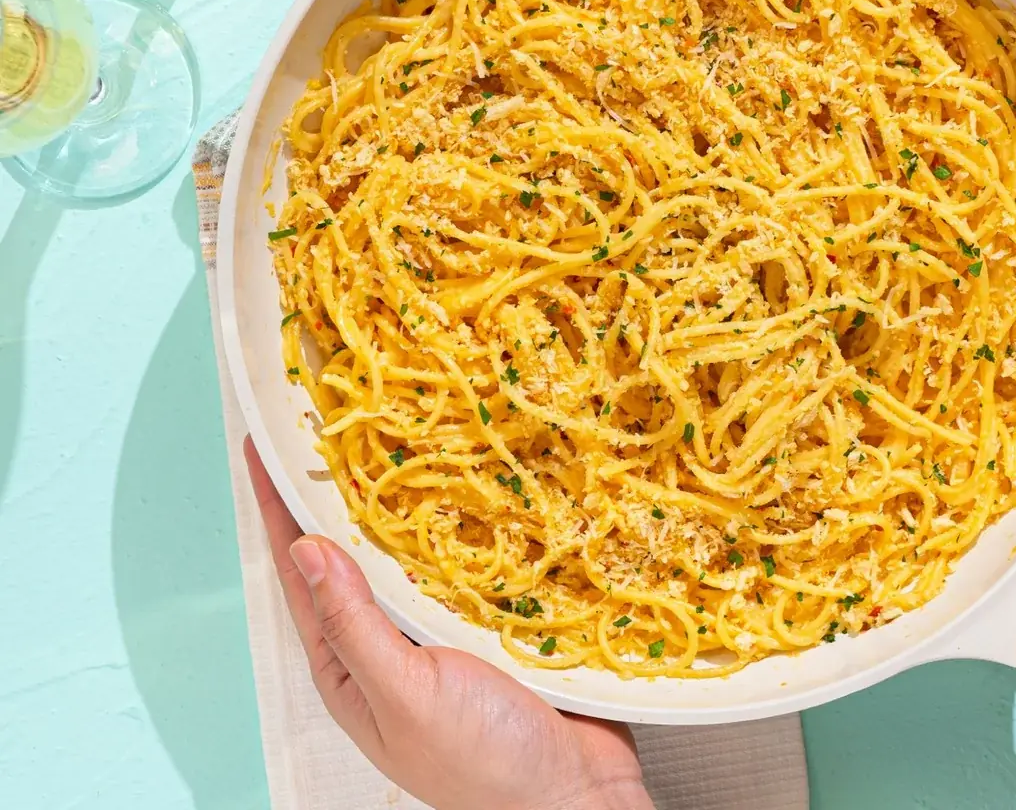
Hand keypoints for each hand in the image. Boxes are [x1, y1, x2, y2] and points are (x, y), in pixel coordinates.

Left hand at [244, 437, 651, 809]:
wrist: (576, 796)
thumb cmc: (483, 761)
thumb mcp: (404, 693)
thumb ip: (355, 623)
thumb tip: (305, 548)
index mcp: (350, 665)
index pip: (302, 570)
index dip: (280, 506)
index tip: (263, 445)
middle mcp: (390, 641)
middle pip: (354, 551)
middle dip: (339, 491)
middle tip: (332, 420)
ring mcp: (444, 629)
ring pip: (413, 548)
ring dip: (403, 497)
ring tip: (395, 436)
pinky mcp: (496, 618)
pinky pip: (470, 557)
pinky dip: (465, 518)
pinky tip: (470, 483)